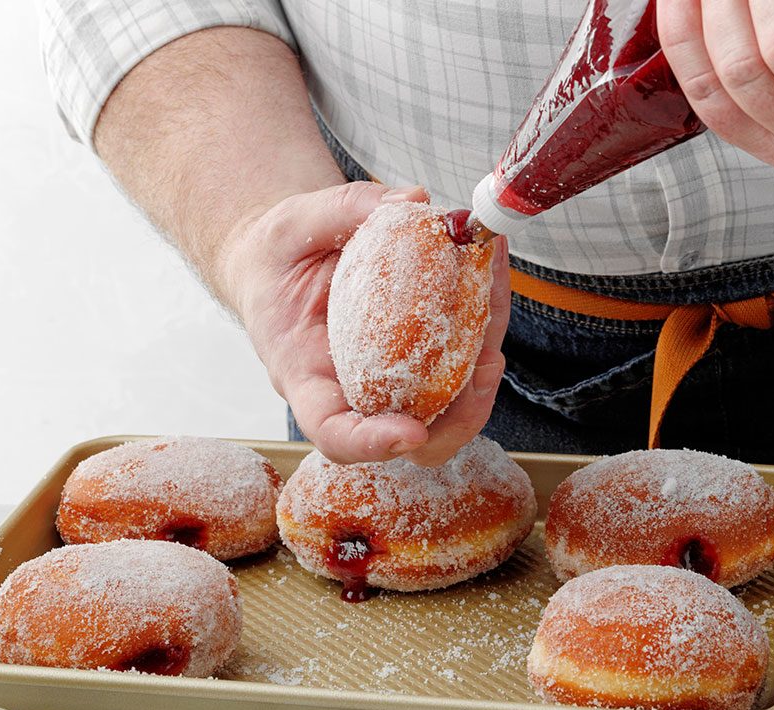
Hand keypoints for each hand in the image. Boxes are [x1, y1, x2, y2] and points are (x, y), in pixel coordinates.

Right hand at [223, 181, 511, 466]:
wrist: (283, 259)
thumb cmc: (277, 255)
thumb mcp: (292, 225)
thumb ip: (344, 211)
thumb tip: (413, 202)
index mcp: (306, 377)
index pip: (334, 432)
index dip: (371, 443)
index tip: (410, 431)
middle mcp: (354, 392)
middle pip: (413, 440)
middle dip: (459, 416)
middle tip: (487, 364)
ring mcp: (393, 381)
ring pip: (450, 405)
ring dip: (484, 367)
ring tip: (496, 301)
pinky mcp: (423, 358)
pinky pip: (460, 362)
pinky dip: (483, 324)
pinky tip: (492, 274)